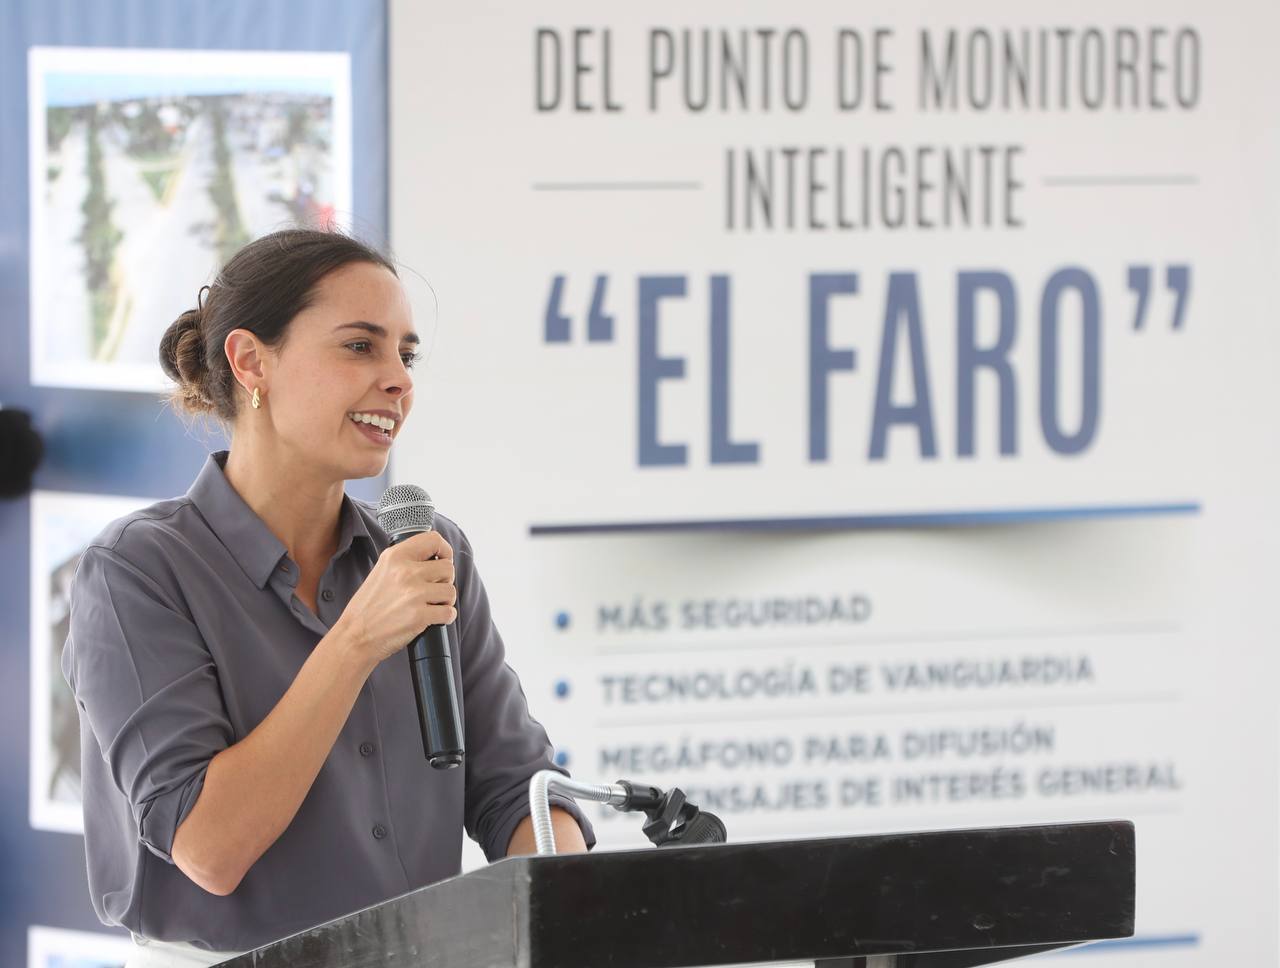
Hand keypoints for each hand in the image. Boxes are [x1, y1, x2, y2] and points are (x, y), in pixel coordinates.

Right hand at [336, 531, 455, 665]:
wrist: (353, 636)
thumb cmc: (368, 607)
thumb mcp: (381, 571)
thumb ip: (405, 561)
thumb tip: (435, 558)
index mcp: (395, 556)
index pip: (433, 539)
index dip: (445, 550)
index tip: (443, 560)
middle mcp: (405, 571)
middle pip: (448, 567)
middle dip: (445, 581)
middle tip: (433, 591)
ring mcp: (413, 594)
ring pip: (451, 591)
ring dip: (445, 601)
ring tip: (431, 606)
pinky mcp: (419, 616)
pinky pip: (449, 612)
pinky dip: (445, 617)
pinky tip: (433, 619)